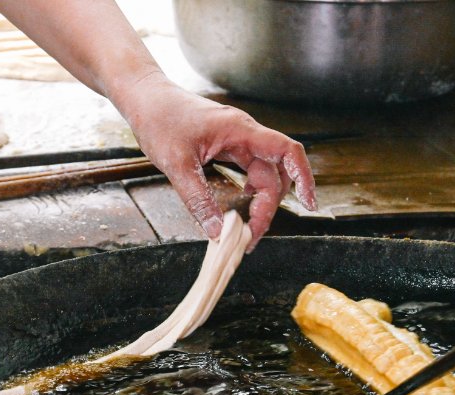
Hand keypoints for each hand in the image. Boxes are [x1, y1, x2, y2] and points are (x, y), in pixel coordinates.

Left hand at [118, 74, 316, 249]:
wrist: (146, 99)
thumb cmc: (160, 120)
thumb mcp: (176, 164)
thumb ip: (197, 198)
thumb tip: (216, 231)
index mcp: (240, 131)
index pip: (287, 151)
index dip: (304, 177)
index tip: (309, 204)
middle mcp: (244, 134)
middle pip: (276, 172)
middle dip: (270, 205)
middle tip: (251, 235)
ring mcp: (236, 139)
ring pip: (262, 173)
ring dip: (260, 200)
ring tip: (246, 227)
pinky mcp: (226, 145)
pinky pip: (248, 169)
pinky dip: (250, 189)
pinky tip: (241, 203)